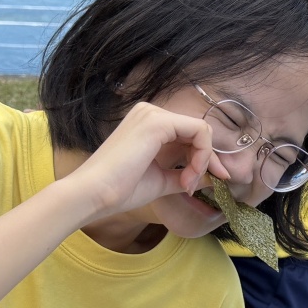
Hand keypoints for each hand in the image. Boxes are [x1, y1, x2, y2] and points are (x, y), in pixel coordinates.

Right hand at [60, 101, 216, 224]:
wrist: (94, 194)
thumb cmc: (121, 189)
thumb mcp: (161, 180)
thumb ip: (185, 174)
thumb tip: (213, 177)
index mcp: (149, 124)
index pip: (190, 134)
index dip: (204, 159)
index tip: (205, 183)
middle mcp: (151, 113)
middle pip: (198, 131)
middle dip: (205, 161)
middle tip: (193, 186)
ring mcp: (153, 114)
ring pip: (201, 131)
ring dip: (202, 161)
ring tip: (186, 184)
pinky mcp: (158, 122)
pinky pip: (199, 131)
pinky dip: (202, 156)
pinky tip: (186, 178)